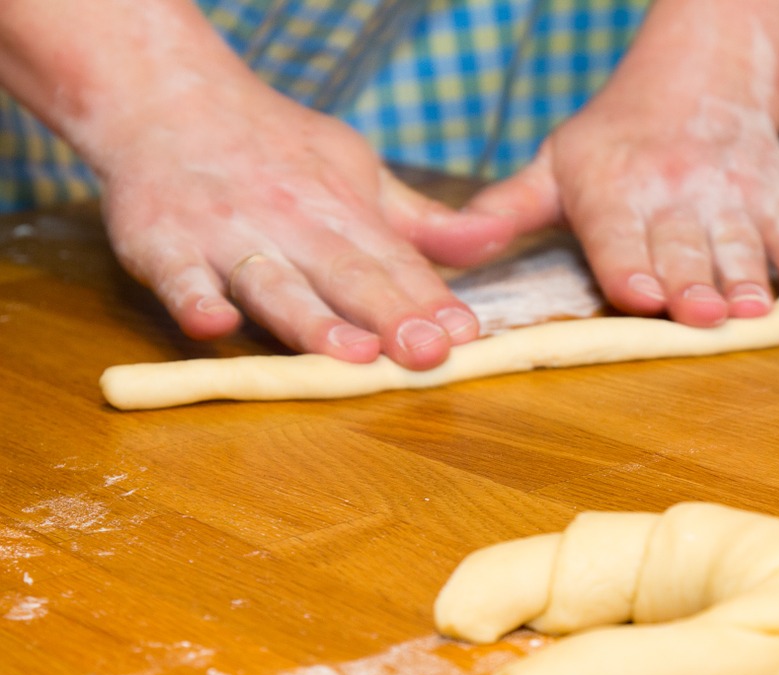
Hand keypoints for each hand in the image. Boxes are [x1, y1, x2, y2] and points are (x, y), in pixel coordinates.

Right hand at [96, 80, 512, 368]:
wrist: (166, 95)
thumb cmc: (274, 148)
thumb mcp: (358, 172)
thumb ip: (421, 223)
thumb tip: (494, 242)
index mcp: (341, 210)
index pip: (395, 261)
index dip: (430, 299)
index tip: (465, 334)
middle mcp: (291, 222)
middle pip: (347, 275)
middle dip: (390, 315)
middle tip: (427, 353)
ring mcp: (227, 235)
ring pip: (276, 285)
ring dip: (313, 322)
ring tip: (352, 354)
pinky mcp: (163, 245)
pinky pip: (180, 277)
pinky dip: (194, 300)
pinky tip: (214, 324)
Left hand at [463, 89, 778, 327]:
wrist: (700, 75)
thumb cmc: (615, 139)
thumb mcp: (553, 164)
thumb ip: (506, 208)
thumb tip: (451, 244)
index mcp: (610, 191)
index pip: (617, 235)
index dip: (628, 266)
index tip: (639, 295)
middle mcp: (670, 191)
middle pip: (680, 247)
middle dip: (690, 283)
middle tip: (699, 316)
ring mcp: (726, 192)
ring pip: (736, 240)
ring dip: (744, 276)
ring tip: (750, 310)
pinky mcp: (773, 191)